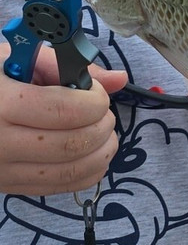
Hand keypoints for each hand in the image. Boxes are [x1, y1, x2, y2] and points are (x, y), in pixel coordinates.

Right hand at [0, 42, 126, 194]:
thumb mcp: (20, 58)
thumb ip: (68, 66)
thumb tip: (118, 79)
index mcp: (0, 104)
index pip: (66, 111)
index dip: (95, 100)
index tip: (96, 92)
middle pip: (72, 144)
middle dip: (102, 125)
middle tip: (104, 111)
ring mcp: (0, 171)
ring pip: (69, 172)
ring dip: (102, 151)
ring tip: (105, 130)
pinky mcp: (5, 186)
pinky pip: (56, 188)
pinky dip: (87, 172)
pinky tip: (94, 152)